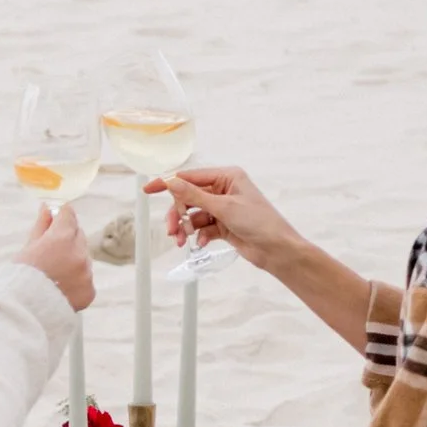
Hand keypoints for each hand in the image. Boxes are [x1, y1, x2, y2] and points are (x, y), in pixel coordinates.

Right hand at [18, 198, 94, 312]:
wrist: (23, 312)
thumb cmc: (20, 277)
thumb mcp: (28, 247)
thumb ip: (42, 225)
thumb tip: (48, 208)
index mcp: (62, 238)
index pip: (68, 214)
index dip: (60, 215)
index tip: (55, 217)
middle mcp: (78, 253)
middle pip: (77, 235)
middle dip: (67, 238)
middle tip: (51, 249)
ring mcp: (86, 273)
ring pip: (83, 257)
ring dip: (73, 259)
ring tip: (53, 273)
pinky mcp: (89, 291)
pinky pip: (86, 278)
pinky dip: (77, 279)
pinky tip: (61, 286)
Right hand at [156, 164, 298, 277]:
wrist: (278, 251)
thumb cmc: (260, 223)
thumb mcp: (224, 207)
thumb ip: (195, 195)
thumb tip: (172, 182)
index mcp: (227, 176)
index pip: (190, 176)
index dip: (168, 183)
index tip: (149, 189)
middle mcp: (224, 190)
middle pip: (189, 197)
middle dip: (178, 213)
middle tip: (172, 229)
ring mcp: (223, 208)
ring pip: (193, 214)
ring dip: (185, 227)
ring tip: (181, 241)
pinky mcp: (224, 225)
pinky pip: (202, 227)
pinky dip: (197, 235)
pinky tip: (199, 244)